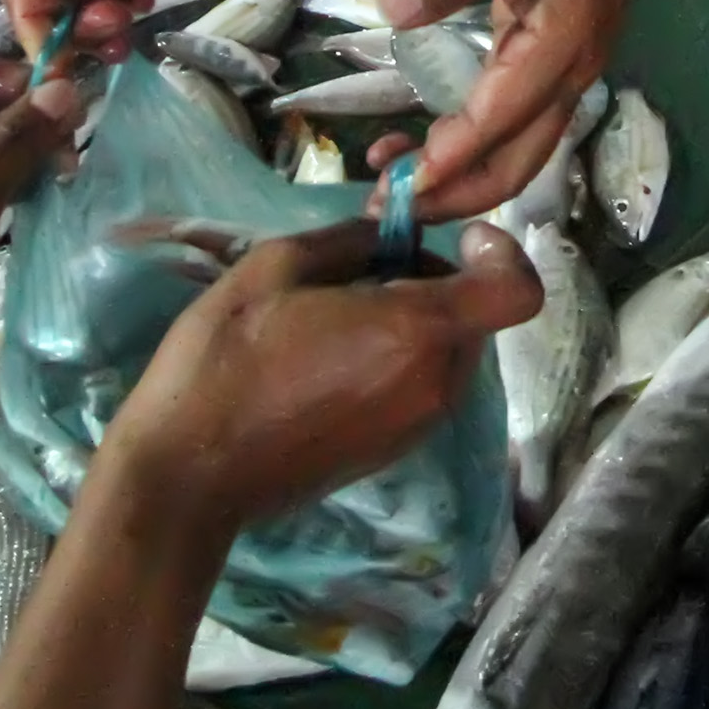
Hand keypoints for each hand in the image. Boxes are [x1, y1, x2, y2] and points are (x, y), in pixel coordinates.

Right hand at [106, 217, 541, 534]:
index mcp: (416, 333)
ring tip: (334, 312)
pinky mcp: (393, 452)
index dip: (503, 253)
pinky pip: (419, 386)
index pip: (518, 291)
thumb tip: (389, 233)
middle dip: (435, 280)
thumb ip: (348, 240)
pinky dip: (395, 360)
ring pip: (446, 351)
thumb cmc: (224, 360)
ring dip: (412, 321)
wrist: (190, 475)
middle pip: (475, 315)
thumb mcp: (275, 267)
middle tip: (365, 265)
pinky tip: (326, 356)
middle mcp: (435, 384)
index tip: (460, 237)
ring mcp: (417, 426)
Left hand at [371, 0, 676, 218]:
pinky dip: (468, 149)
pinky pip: (511, 128)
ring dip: (459, 181)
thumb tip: (395, 12)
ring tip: (395, 189)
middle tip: (387, 210)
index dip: (453, 156)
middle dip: (455, 196)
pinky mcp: (551, 69)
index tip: (403, 185)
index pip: (503, 117)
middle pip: (518, 164)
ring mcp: (565, 77)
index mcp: (563, 43)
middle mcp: (570, 75)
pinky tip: (425, 149)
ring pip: (516, 155)